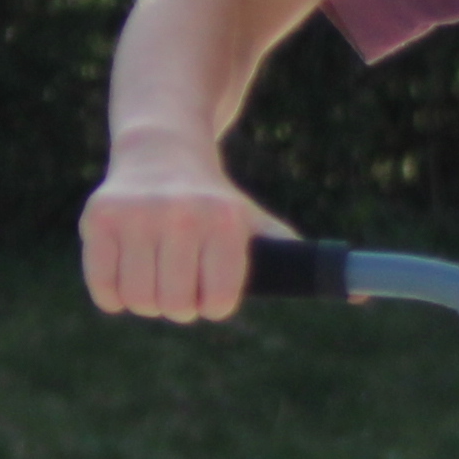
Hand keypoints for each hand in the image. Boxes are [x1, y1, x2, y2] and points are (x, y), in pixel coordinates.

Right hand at [84, 163, 283, 321]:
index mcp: (225, 221)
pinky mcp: (98, 218)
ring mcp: (135, 215)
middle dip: (181, 305)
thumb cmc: (217, 205)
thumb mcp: (259, 227)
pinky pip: (103, 290)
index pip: (218, 303)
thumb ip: (299, 263)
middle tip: (182, 281)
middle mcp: (181, 214)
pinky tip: (126, 270)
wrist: (162, 151)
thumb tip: (360, 298)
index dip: (215, 303)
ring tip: (156, 274)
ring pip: (139, 301)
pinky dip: (113, 294)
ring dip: (148, 301)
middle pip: (176, 307)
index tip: (214, 288)